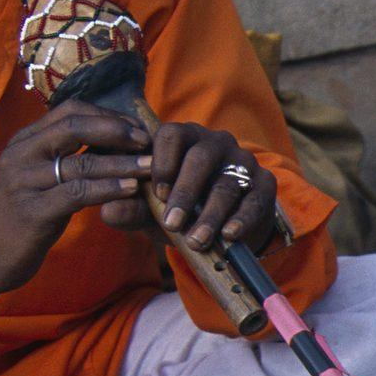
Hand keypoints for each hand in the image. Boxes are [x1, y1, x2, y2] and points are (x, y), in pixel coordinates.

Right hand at [0, 101, 152, 303]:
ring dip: (122, 163)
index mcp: (24, 141)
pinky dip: (108, 188)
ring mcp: (23, 182)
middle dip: (116, 131)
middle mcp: (20, 154)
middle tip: (147, 141)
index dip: (107, 116)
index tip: (137, 128)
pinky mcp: (32, 211)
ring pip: (81, 163)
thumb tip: (109, 140)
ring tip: (152, 167)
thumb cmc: (22, 215)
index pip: (69, 111)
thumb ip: (63, 156)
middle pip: (74, 127)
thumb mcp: (38, 178)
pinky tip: (131, 189)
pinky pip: (77, 193)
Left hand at [104, 121, 277, 250]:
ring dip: (210, 214)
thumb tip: (108, 209)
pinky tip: (228, 236)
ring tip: (196, 241)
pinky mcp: (266, 183)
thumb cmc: (180, 210)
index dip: (162, 162)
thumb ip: (130, 208)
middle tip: (172, 224)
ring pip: (227, 183)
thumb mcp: (151, 210)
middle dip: (186, 192)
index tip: (156, 194)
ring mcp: (244, 161)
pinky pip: (255, 199)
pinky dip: (241, 219)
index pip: (171, 134)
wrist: (223, 229)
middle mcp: (216, 142)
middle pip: (202, 157)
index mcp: (184, 138)